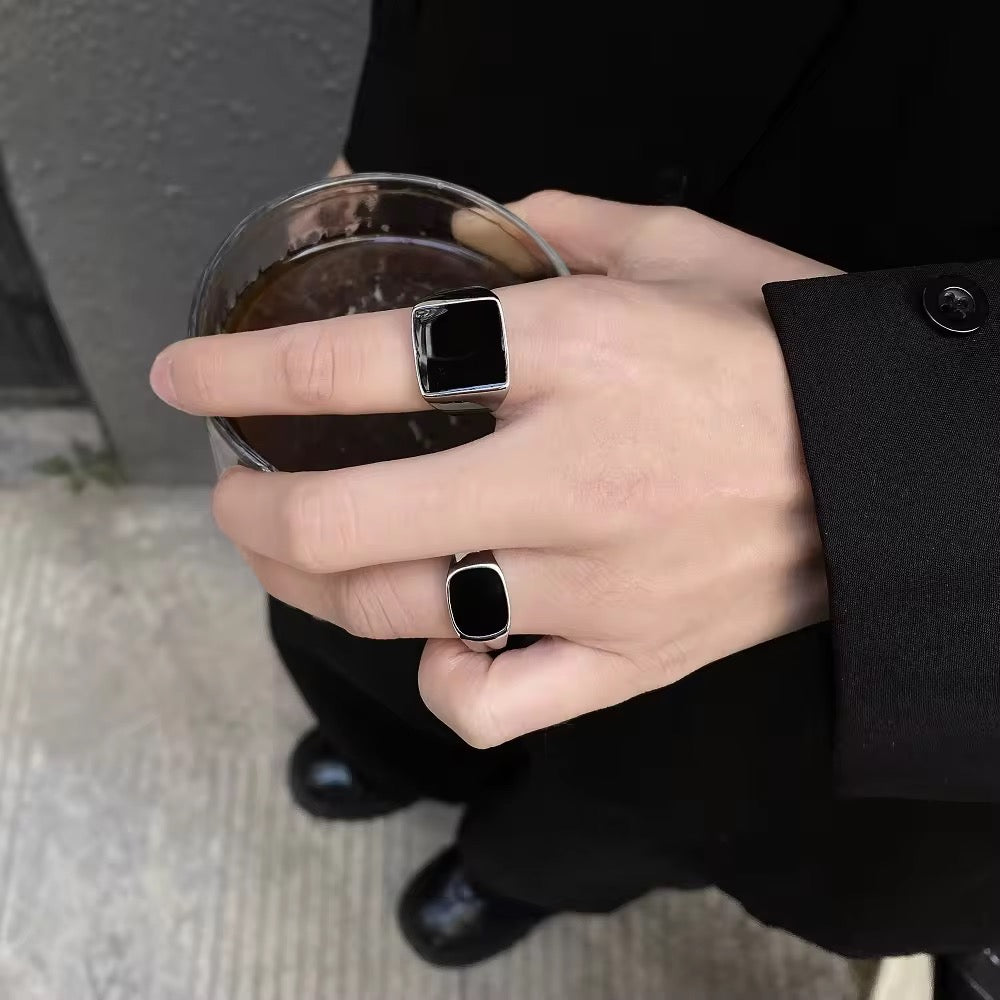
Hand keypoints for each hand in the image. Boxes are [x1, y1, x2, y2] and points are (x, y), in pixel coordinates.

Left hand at [150, 193, 837, 746]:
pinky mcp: (627, 657)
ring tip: (297, 557)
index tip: (191, 378)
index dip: (247, 368)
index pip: (359, 362)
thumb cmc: (781, 353)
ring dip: (315, 587)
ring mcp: (593, 582)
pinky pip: (494, 704)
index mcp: (571, 352)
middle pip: (346, 517)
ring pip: (399, 612)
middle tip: (239, 492)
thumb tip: (483, 229)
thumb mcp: (681, 249)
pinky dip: (441, 682)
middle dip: (256, 508)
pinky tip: (441, 644)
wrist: (890, 468)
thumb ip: (564, 226)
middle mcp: (566, 474)